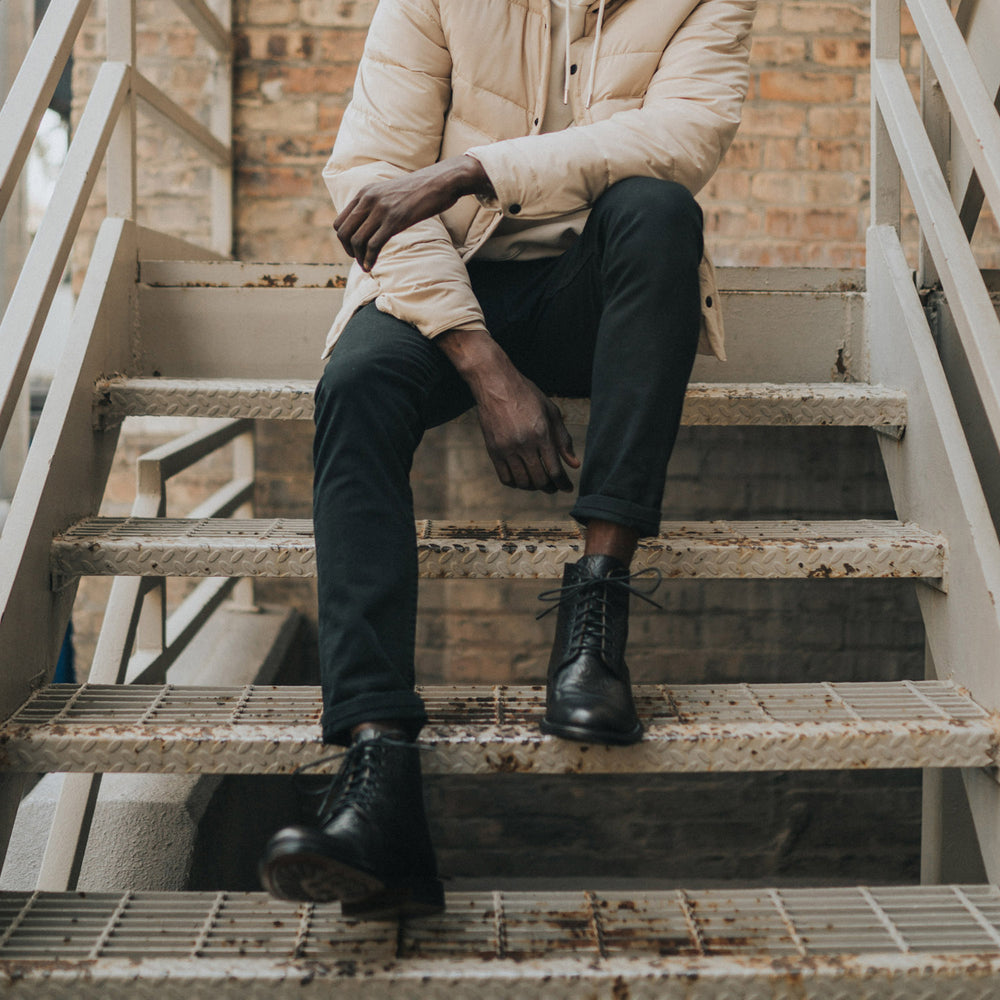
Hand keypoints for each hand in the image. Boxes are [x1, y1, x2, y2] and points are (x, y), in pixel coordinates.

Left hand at [334, 156, 494, 271]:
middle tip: (360, 261)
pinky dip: (369, 259)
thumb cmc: (421, 190)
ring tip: (366, 267)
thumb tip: (373, 223)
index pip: (340, 222)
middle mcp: (368, 199)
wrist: (442, 181)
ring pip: (357, 240)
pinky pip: (373, 245)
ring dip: (359, 258)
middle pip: (344, 233)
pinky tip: (372, 266)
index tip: (355, 250)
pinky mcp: (395, 220)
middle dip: (349, 251)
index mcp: (365, 193)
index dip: (344, 241)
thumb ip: (378, 205)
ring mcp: (381, 209)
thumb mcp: (391, 193)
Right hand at [436, 329, 579, 492]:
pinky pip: (505, 478)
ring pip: (522, 482)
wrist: (495, 385)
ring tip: (538, 483)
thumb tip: (574, 465)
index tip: (568, 488)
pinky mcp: (493, 451)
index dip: (563, 484)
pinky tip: (522, 478)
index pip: (555, 470)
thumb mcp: (551, 412)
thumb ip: (563, 440)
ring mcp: (506, 449)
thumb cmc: (527, 395)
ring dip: (533, 487)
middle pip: (539, 480)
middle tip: (554, 487)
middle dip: (550, 487)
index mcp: (541, 434)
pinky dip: (516, 483)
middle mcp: (524, 444)